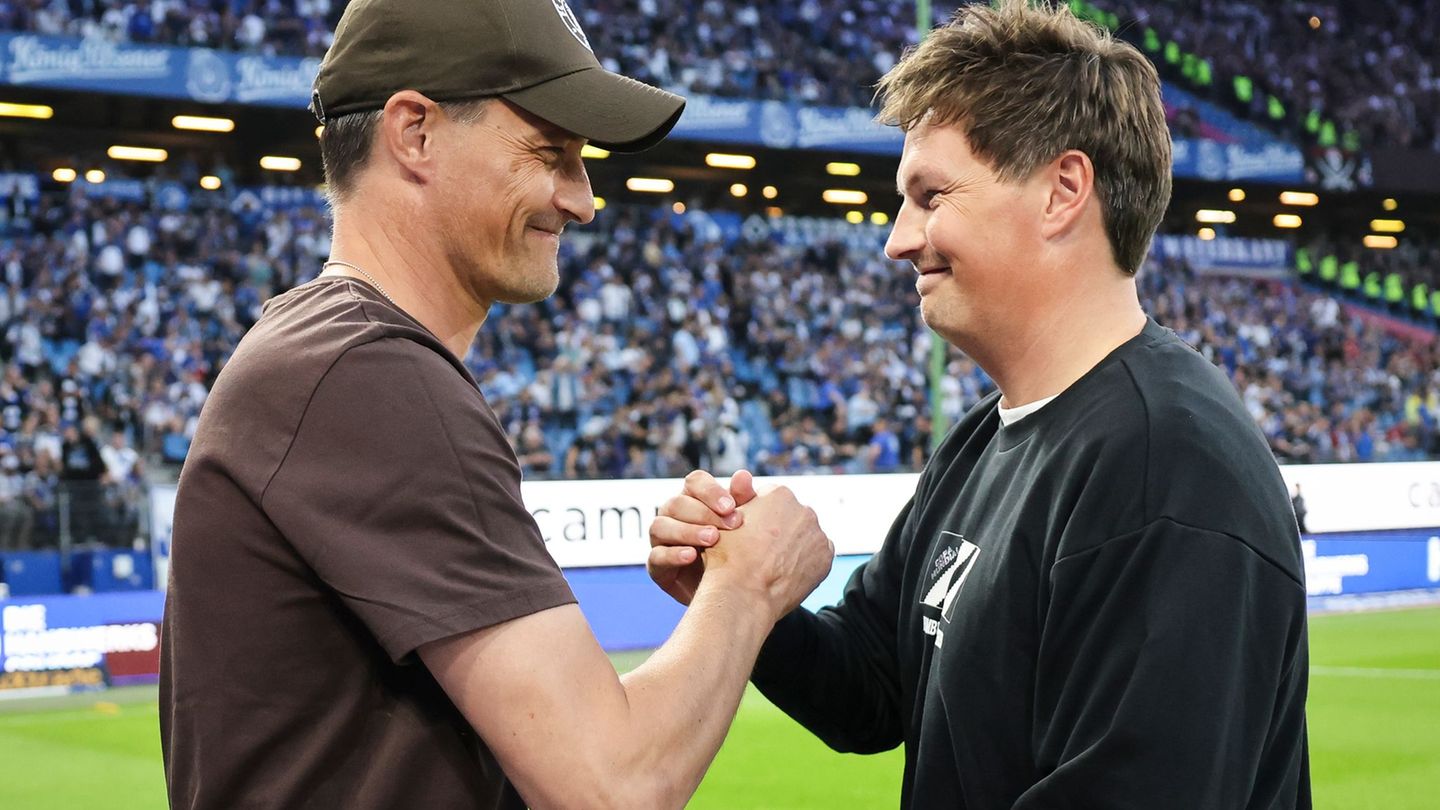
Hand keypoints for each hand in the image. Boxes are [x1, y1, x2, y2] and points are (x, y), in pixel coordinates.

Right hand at [648, 469, 757, 604]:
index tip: (731, 506)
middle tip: (732, 526)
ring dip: (688, 531)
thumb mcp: (743, 527)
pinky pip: (656, 556)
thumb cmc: (737, 553)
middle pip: (677, 503)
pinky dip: (673, 554)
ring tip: (713, 540)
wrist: (732, 595)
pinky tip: (692, 556)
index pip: (694, 482)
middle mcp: (673, 516)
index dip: (710, 491)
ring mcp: (661, 541)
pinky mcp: (657, 566)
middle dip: (704, 513)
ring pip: (661, 526)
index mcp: (694, 500)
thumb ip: (743, 501)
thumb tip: (743, 475)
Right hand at [699, 485, 834, 621]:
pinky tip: (786, 571)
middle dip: (780, 528)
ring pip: (805, 535)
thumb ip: (740, 495)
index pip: (771, 500)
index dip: (758, 517)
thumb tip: (745, 474)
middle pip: (791, 516)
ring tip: (773, 563)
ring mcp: (817, 534)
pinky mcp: (826, 557)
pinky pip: (816, 554)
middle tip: (762, 551)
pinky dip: (805, 561)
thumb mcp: (726, 518)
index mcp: (779, 494)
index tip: (750, 533)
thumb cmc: (728, 556)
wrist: (743, 594)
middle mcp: (804, 509)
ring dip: (794, 544)